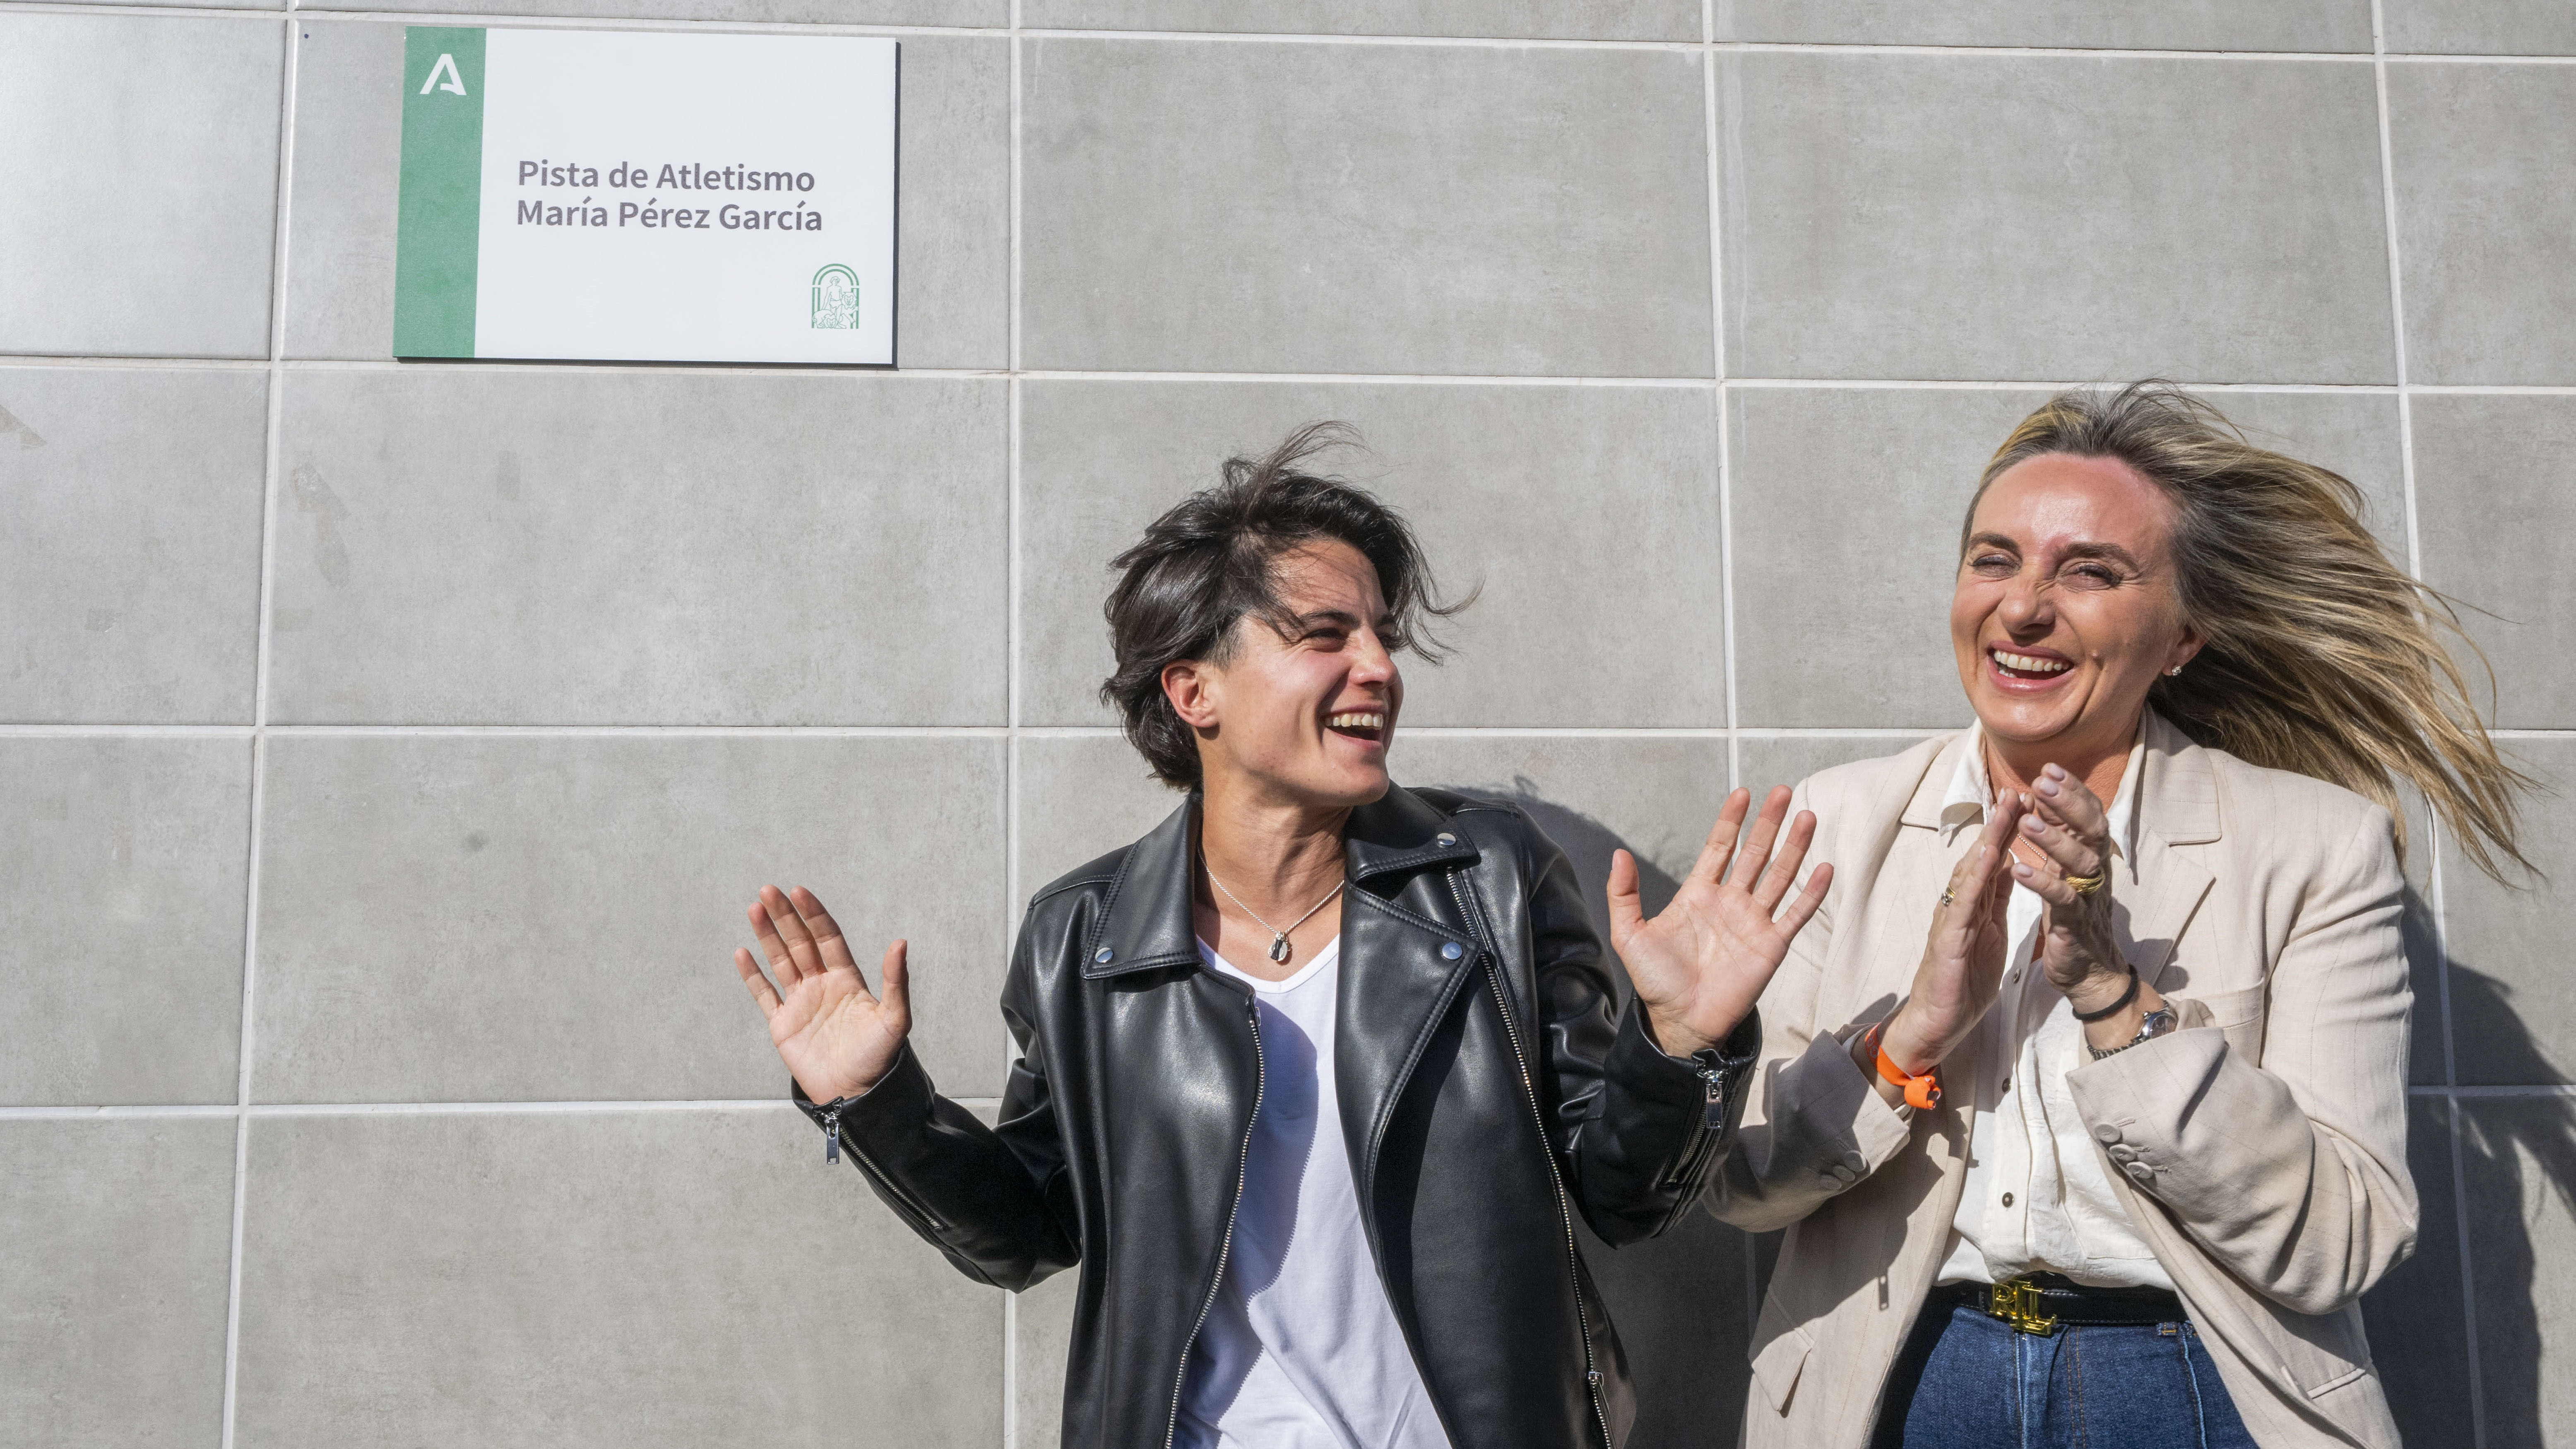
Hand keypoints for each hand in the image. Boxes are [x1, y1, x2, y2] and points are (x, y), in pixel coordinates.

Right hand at [733, 885, 911, 1103]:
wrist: (856, 1095)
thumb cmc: (879, 1059)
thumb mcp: (894, 1019)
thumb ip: (896, 982)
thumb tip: (901, 943)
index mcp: (846, 979)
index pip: (826, 937)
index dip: (813, 914)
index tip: (799, 892)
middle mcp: (821, 985)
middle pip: (800, 942)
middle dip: (785, 916)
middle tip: (769, 890)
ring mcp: (800, 1004)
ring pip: (780, 961)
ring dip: (767, 935)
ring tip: (755, 908)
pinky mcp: (782, 1025)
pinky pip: (764, 994)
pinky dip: (753, 975)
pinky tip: (742, 952)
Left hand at [1608, 786, 1832, 1057]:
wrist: (1681, 1021)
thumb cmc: (1656, 981)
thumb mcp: (1630, 935)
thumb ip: (1623, 894)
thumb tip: (1619, 854)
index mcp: (1698, 894)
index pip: (1719, 848)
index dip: (1730, 821)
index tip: (1742, 793)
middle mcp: (1730, 902)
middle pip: (1755, 854)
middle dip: (1768, 823)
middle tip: (1782, 792)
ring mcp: (1754, 922)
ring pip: (1780, 876)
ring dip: (1794, 847)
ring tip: (1806, 816)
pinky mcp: (1772, 945)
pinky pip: (1796, 914)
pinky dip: (1812, 892)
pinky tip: (1825, 867)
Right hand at [1873, 798, 2021, 1078]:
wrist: (1936, 1025)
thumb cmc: (1961, 984)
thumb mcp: (1990, 936)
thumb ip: (1995, 903)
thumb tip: (2010, 867)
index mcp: (1973, 907)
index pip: (1993, 861)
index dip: (2008, 830)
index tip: (2026, 800)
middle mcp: (1958, 907)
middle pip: (1980, 857)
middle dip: (1998, 823)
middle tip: (2017, 788)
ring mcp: (1951, 921)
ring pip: (1970, 872)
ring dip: (1988, 839)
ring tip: (2005, 809)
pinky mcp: (1948, 942)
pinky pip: (1963, 904)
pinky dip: (1976, 878)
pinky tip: (1988, 856)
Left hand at [2011, 764, 2154, 1042]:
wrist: (2088, 970)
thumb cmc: (2072, 915)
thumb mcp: (2067, 871)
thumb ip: (2061, 837)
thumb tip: (2047, 798)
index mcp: (2090, 856)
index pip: (2089, 814)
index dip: (2072, 791)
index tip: (2049, 768)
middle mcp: (2096, 872)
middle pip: (2091, 830)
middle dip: (2067, 804)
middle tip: (2042, 783)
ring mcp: (2089, 897)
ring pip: (2080, 862)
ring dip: (2053, 839)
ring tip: (2027, 821)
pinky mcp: (2076, 925)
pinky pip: (2063, 900)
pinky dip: (2043, 883)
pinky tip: (2020, 870)